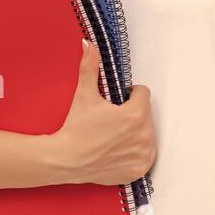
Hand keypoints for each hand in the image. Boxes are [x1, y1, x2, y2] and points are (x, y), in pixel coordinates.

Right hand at [48, 40, 157, 186]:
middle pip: (146, 113)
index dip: (128, 95)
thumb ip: (90, 67)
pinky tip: (118, 149)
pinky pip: (146, 153)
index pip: (143, 93)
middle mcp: (144, 135)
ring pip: (148, 132)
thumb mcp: (84, 95)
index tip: (115, 102)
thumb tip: (90, 45)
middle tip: (111, 120)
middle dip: (133, 113)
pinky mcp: (140, 168)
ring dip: (136, 131)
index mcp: (135, 114)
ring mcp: (144, 154)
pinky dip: (136, 151)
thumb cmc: (76, 128)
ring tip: (114, 135)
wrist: (66, 160)